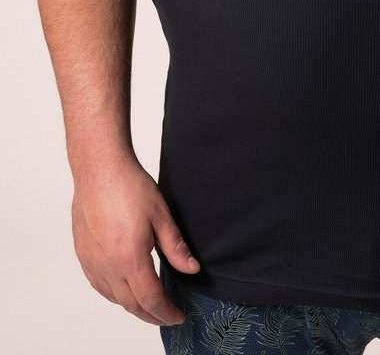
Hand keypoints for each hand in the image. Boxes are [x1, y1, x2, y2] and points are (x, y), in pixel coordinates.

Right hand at [71, 154, 199, 324]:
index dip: (166, 312)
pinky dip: (114, 294)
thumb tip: (192, 269)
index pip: (150, 299)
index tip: (178, 316)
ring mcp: (91, 261)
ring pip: (113, 297)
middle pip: (130, 304)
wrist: (99, 168)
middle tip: (167, 315)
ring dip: (132, 306)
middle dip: (151, 315)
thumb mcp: (161, 215)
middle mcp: (107, 265)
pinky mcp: (83, 254)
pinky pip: (98, 285)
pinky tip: (123, 288)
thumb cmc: (129, 186)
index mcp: (129, 258)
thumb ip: (176, 247)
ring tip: (149, 304)